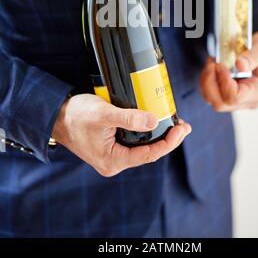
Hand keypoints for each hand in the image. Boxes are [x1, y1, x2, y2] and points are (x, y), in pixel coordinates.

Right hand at [52, 94, 190, 176]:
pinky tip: (154, 121)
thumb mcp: (104, 114)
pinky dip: (146, 131)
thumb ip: (129, 118)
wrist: (56, 116)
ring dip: (158, 134)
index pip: (149, 155)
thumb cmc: (76, 115)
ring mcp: (113, 154)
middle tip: (183, 125)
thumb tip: (154, 120)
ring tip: (174, 123)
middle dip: (167, 139)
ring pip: (142, 146)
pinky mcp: (111, 145)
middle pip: (148, 152)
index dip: (169, 142)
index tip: (182, 129)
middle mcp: (114, 162)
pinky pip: (134, 140)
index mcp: (113, 161)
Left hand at [200, 31, 257, 111]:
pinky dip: (207, 80)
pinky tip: (212, 65)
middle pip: (220, 103)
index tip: (221, 64)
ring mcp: (237, 98)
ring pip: (212, 99)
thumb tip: (239, 65)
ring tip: (212, 62)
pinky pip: (211, 93)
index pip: (235, 97)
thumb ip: (254, 56)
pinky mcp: (229, 92)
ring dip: (207, 81)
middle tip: (212, 62)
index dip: (224, 81)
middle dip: (210, 83)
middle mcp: (247, 100)